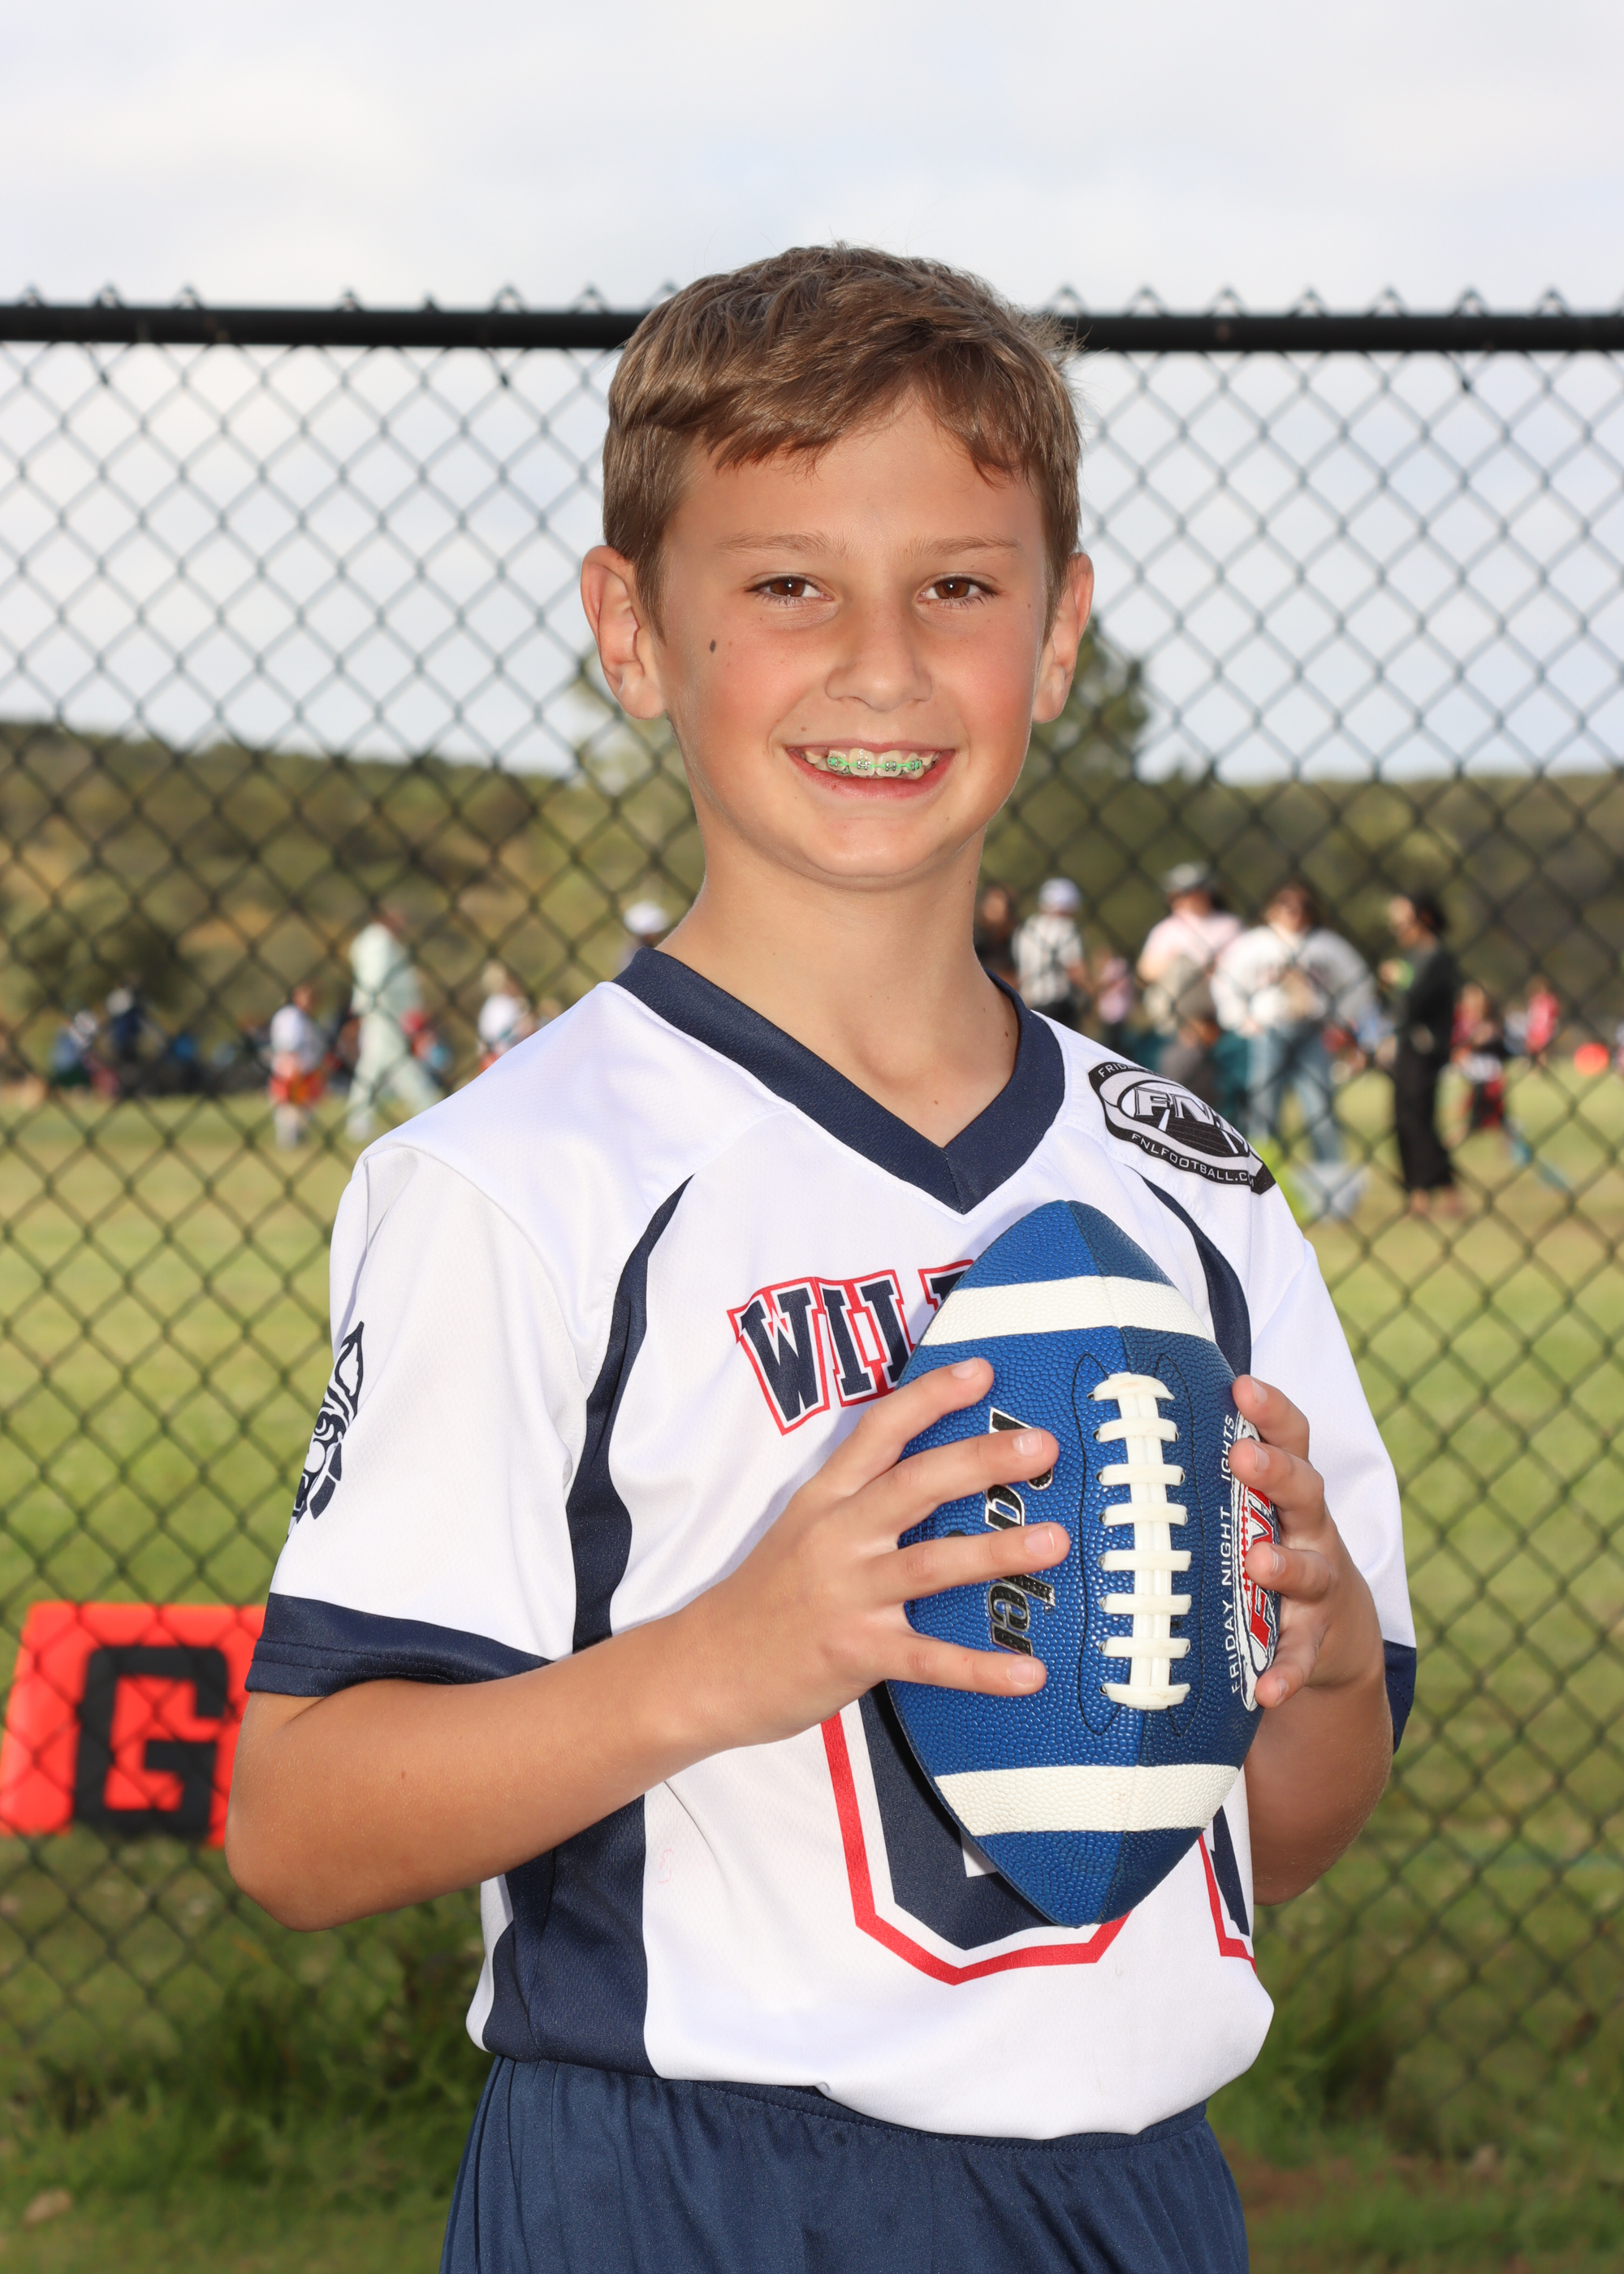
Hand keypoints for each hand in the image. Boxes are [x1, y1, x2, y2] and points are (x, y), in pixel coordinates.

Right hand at [683, 1359, 1063, 1748]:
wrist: (703, 1669)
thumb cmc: (765, 1598)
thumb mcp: (801, 1530)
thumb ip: (859, 1501)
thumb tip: (935, 1474)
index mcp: (826, 1501)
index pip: (879, 1433)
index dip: (930, 1398)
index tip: (982, 1373)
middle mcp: (838, 1538)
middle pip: (915, 1485)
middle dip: (980, 1460)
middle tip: (1040, 1446)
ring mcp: (847, 1595)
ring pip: (930, 1564)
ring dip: (995, 1551)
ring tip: (1054, 1541)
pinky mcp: (856, 1653)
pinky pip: (929, 1660)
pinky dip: (982, 1669)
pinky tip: (1029, 1672)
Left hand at [1228, 1373, 1383, 1711]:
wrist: (1333, 1630)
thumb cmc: (1269, 1545)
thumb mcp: (1252, 1507)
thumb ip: (1209, 1473)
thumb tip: (1124, 1422)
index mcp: (1288, 1490)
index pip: (1291, 1438)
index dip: (1271, 1410)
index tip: (1242, 1385)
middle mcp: (1310, 1529)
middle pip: (1304, 1490)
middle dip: (1276, 1472)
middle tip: (1243, 1458)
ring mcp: (1318, 1585)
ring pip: (1308, 1569)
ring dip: (1285, 1565)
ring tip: (1259, 1561)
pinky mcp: (1314, 1640)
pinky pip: (1301, 1657)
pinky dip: (1286, 1673)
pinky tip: (1266, 1689)